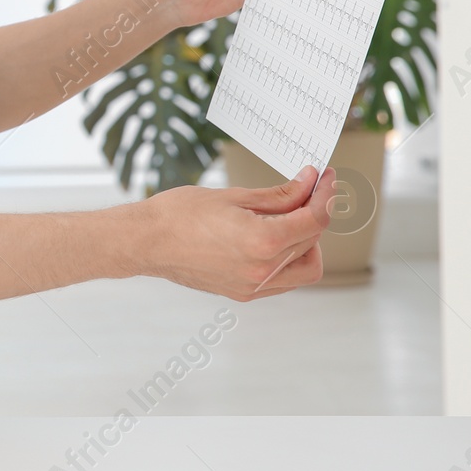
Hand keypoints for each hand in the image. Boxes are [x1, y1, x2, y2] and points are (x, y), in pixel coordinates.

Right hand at [132, 165, 335, 300]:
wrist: (145, 241)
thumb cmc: (178, 214)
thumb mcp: (233, 196)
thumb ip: (279, 195)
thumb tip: (308, 184)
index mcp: (263, 242)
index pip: (315, 220)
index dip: (325, 195)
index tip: (326, 178)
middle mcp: (264, 271)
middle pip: (312, 241)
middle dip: (314, 212)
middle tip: (306, 188)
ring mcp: (254, 286)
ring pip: (306, 268)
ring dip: (307, 241)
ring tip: (290, 217)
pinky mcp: (244, 293)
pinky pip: (284, 280)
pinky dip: (288, 259)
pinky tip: (273, 237)